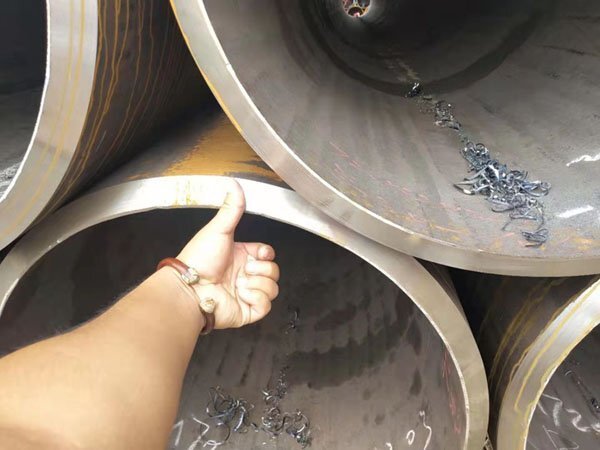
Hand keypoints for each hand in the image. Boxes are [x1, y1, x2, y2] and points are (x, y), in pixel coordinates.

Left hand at [177, 180, 278, 328]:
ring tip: (240, 282)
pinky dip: (256, 298)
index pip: (267, 255)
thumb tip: (235, 186)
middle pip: (274, 271)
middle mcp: (245, 275)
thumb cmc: (199, 260)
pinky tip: (241, 293)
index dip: (267, 254)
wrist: (191, 288)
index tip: (259, 253)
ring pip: (272, 288)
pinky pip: (266, 306)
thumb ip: (231, 209)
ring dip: (258, 283)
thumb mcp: (218, 230)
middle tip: (245, 269)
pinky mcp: (247, 311)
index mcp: (241, 257)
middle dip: (263, 269)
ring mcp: (246, 294)